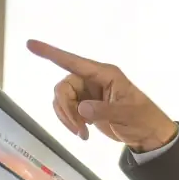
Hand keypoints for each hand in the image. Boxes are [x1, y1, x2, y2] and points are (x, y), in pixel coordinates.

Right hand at [26, 40, 177, 152]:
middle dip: (65, 108)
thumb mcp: (127, 115)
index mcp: (105, 74)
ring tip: (82, 133)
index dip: (52, 53)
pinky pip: (66, 110)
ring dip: (67, 118)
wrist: (148, 135)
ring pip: (62, 99)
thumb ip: (104, 111)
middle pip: (63, 87)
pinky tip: (83, 133)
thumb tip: (81, 109)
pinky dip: (70, 122)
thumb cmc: (143, 119)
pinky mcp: (85, 106)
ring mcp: (87, 93)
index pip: (74, 61)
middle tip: (77, 128)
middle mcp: (93, 80)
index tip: (30, 44)